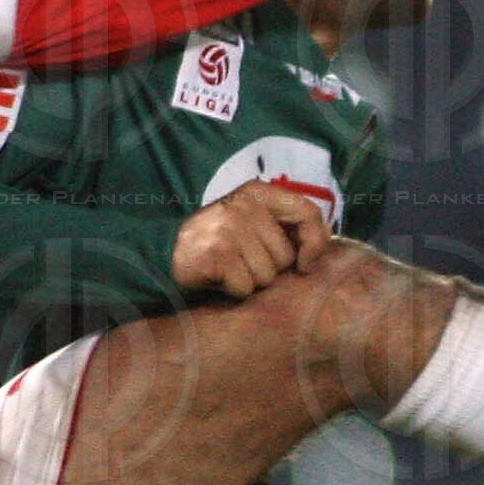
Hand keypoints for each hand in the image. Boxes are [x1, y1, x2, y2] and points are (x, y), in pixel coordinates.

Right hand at [172, 182, 332, 298]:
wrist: (163, 255)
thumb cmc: (217, 245)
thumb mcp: (251, 224)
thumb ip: (285, 228)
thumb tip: (320, 252)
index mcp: (257, 193)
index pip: (307, 212)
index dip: (316, 242)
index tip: (307, 264)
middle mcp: (242, 205)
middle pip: (286, 255)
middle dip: (270, 269)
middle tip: (242, 262)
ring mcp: (227, 228)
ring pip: (266, 275)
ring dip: (250, 282)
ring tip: (228, 270)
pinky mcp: (215, 253)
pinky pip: (244, 287)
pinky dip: (233, 291)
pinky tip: (217, 279)